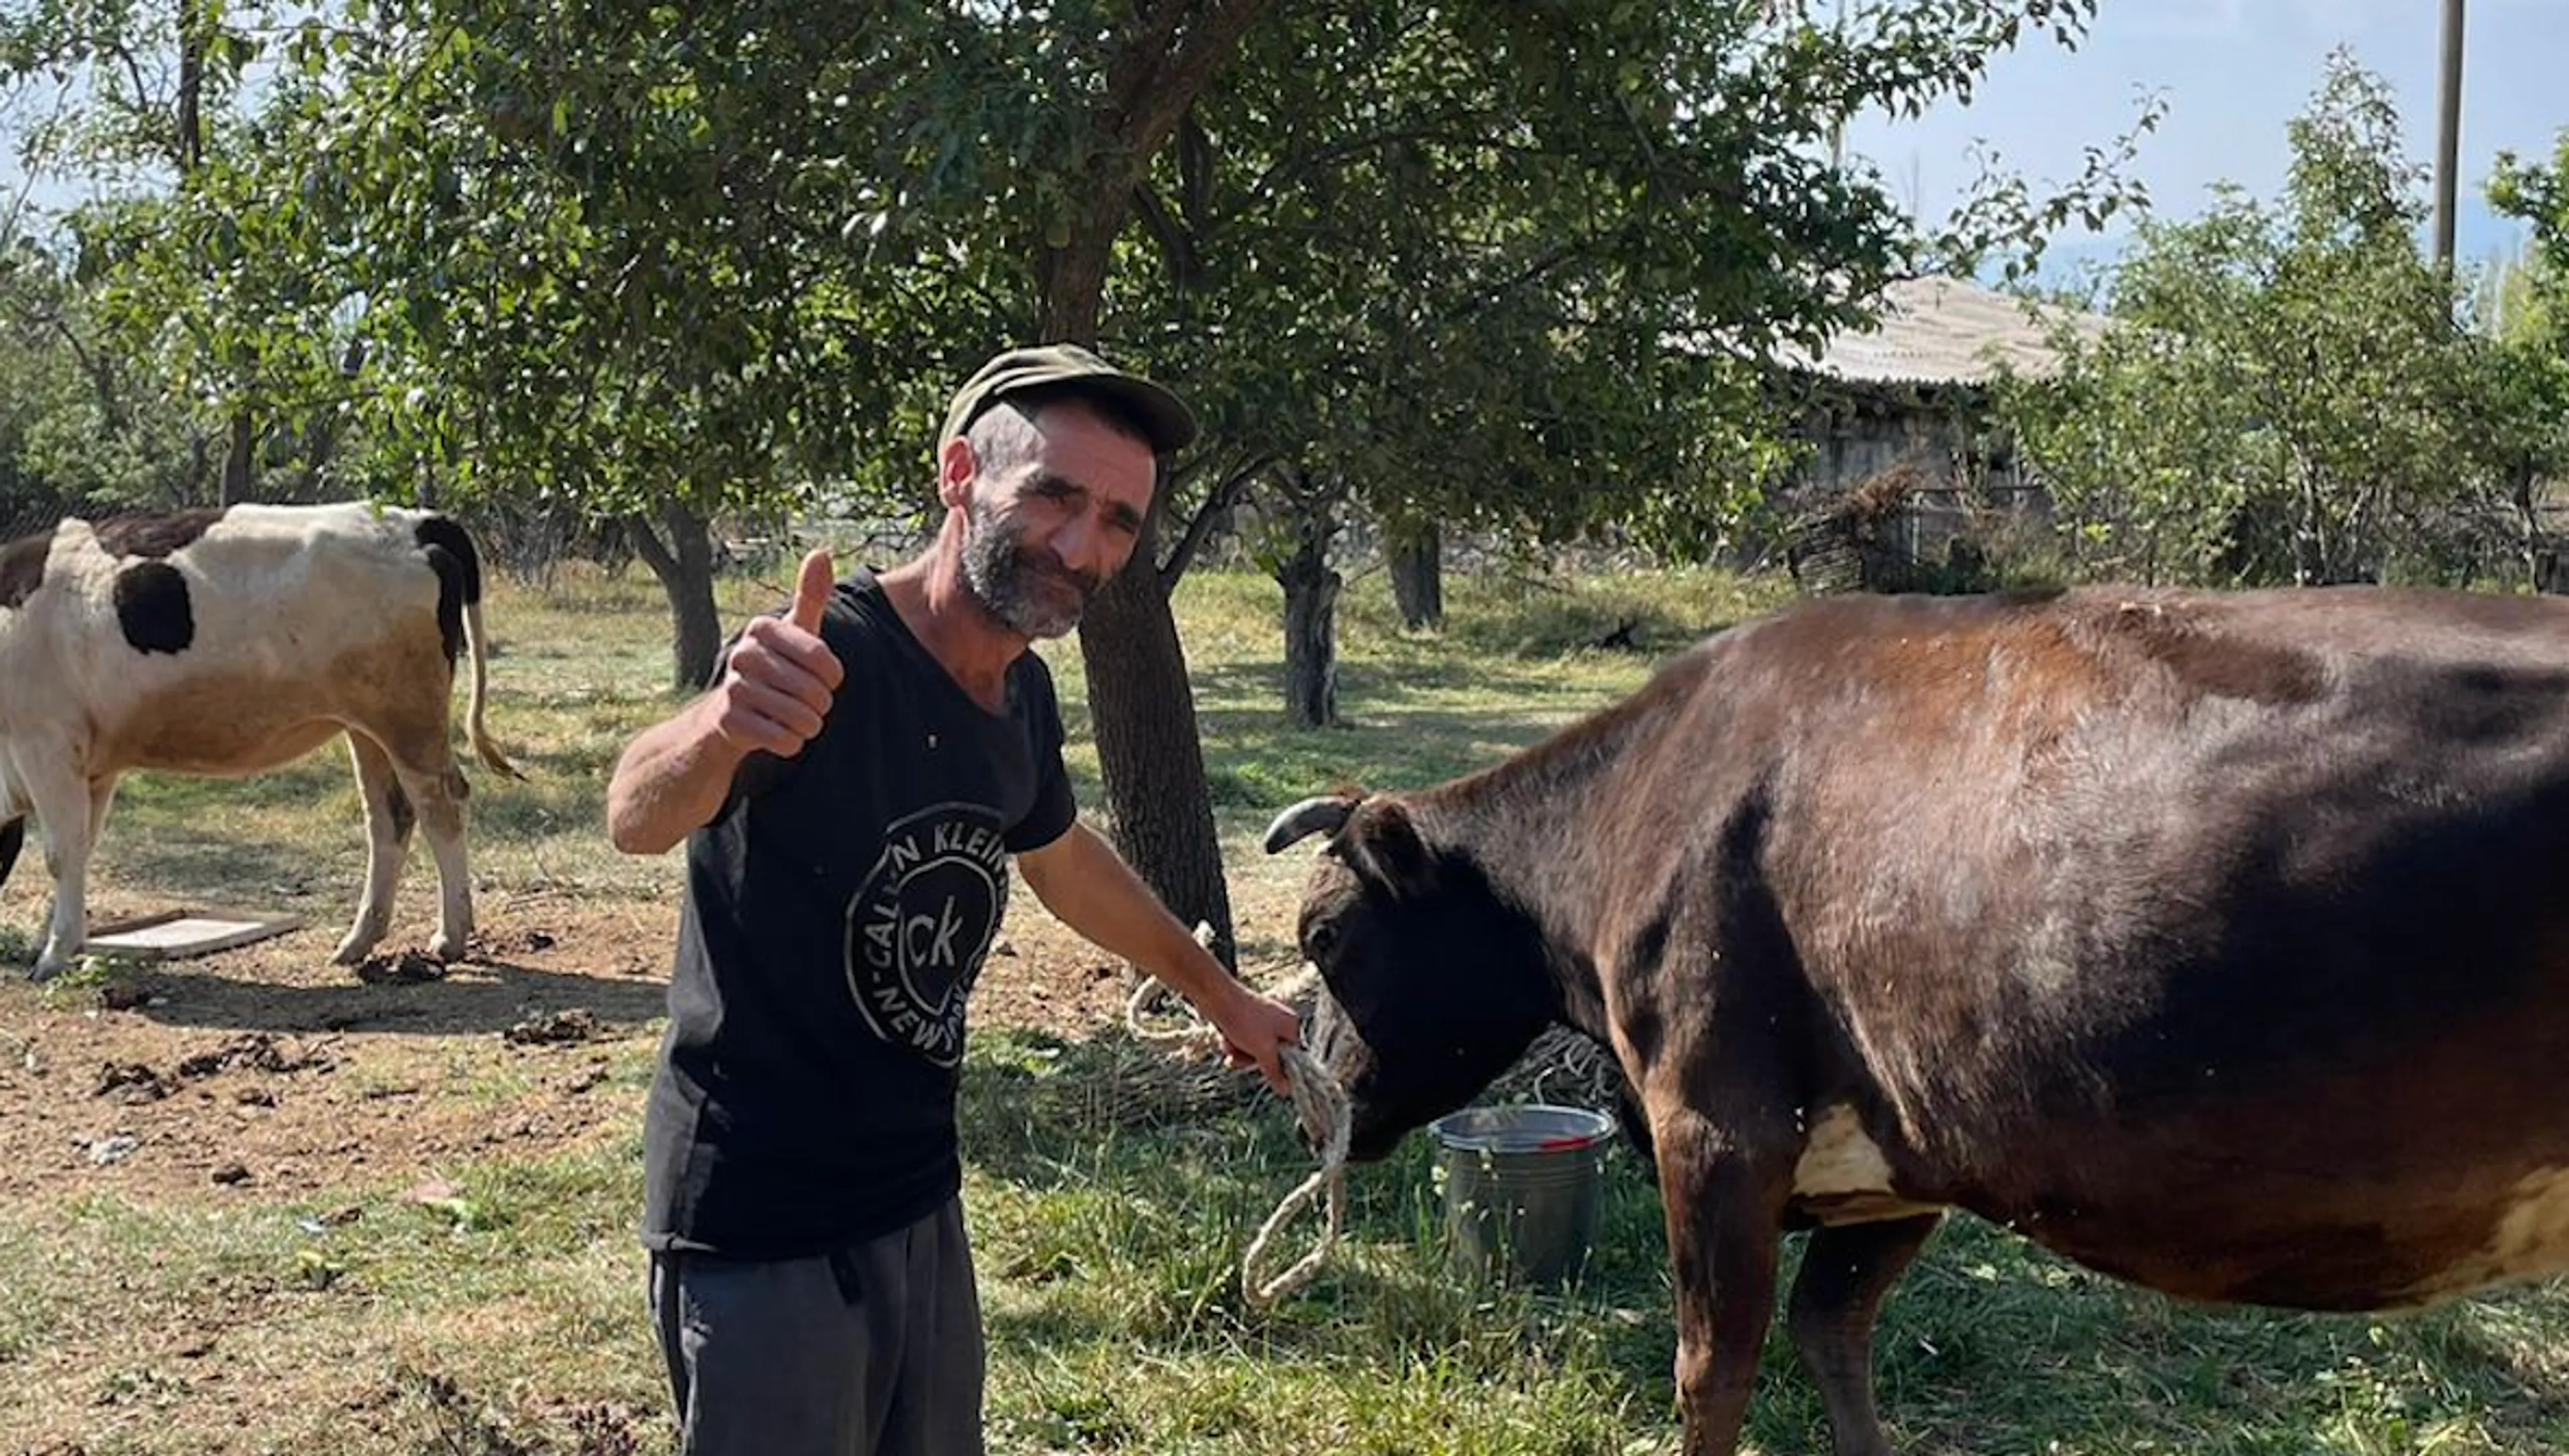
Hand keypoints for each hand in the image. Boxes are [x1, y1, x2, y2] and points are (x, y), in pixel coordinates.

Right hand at [709, 548, 845, 757]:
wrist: (733, 713)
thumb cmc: (778, 666)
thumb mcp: (797, 630)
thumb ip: (811, 595)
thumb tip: (821, 552)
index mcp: (762, 628)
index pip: (822, 657)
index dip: (832, 675)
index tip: (827, 678)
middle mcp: (742, 654)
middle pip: (812, 690)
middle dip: (821, 703)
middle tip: (811, 703)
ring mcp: (732, 688)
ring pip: (800, 717)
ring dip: (809, 724)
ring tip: (801, 719)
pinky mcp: (729, 723)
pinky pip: (782, 739)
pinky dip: (792, 742)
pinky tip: (783, 734)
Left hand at [1214, 988, 1302, 1096]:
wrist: (1217, 998)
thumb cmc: (1244, 1020)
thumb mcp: (1263, 1051)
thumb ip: (1275, 1072)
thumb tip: (1286, 1090)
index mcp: (1291, 1025)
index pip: (1293, 1055)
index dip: (1279, 1067)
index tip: (1266, 1073)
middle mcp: (1279, 1021)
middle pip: (1270, 1055)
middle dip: (1252, 1059)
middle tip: (1242, 1055)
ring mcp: (1261, 1020)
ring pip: (1253, 1051)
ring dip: (1240, 1053)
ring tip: (1230, 1046)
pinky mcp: (1245, 1020)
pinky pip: (1243, 1042)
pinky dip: (1233, 1044)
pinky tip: (1225, 1039)